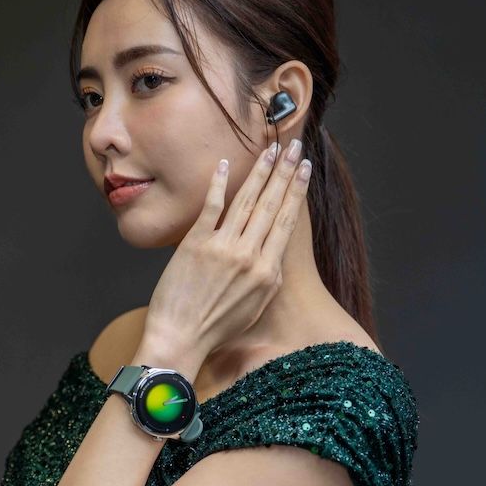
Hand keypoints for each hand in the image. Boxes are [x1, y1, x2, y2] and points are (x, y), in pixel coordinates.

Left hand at [141, 139, 311, 360]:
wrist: (181, 338)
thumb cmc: (217, 328)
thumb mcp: (256, 305)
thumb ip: (268, 275)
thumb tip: (272, 251)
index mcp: (268, 272)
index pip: (287, 221)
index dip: (297, 191)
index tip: (304, 169)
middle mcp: (249, 256)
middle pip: (271, 205)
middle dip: (284, 172)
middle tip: (293, 146)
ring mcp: (222, 248)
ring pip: (246, 201)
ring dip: (260, 172)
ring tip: (269, 150)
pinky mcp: (195, 244)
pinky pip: (211, 207)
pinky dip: (219, 183)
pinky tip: (226, 164)